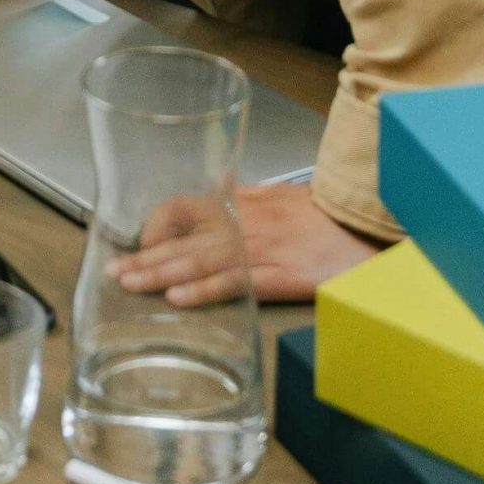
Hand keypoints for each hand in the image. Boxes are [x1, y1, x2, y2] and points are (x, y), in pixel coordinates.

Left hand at [116, 180, 381, 306]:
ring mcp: (262, 248)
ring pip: (200, 260)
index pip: (185, 206)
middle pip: (184, 239)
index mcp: (242, 204)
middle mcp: (244, 222)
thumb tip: (217, 185)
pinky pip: (235, 282)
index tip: (140, 243)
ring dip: (161, 274)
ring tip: (131, 284)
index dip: (158, 225)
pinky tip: (179, 298)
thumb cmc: (327, 217)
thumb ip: (246, 195)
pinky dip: (205, 289)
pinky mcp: (281, 275)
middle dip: (145, 256)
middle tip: (113, 272)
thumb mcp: (281, 197)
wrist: (369, 229)